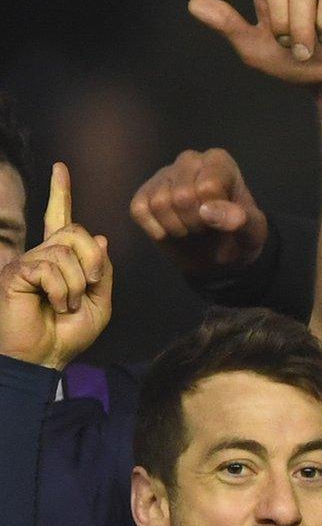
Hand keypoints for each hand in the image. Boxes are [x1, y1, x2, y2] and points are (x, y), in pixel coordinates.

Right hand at [0, 166, 112, 369]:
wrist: (45, 357)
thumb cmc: (68, 334)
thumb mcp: (99, 303)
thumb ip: (102, 271)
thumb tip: (101, 238)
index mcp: (61, 260)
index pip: (61, 220)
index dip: (61, 194)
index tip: (61, 168)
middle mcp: (41, 255)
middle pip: (76, 231)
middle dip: (93, 259)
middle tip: (90, 286)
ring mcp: (26, 262)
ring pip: (66, 251)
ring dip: (76, 284)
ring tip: (65, 305)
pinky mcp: (15, 272)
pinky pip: (50, 268)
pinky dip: (62, 290)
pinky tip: (54, 304)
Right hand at [128, 148, 268, 276]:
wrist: (217, 256)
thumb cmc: (238, 237)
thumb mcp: (253, 234)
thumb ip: (240, 221)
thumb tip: (209, 212)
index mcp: (220, 162)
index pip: (208, 187)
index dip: (215, 213)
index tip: (223, 219)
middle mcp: (190, 160)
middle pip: (182, 196)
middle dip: (195, 223)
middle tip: (206, 228)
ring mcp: (164, 174)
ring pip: (160, 204)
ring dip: (177, 228)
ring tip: (191, 228)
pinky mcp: (143, 192)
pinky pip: (140, 211)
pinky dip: (157, 230)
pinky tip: (171, 230)